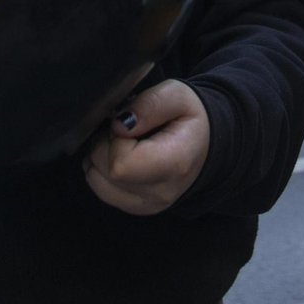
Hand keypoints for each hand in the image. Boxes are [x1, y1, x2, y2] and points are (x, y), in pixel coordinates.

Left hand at [84, 80, 209, 215]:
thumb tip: (118, 125)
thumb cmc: (190, 118)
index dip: (115, 137)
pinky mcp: (137, 208)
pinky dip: (103, 170)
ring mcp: (148, 204)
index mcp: (174, 164)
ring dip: (102, 156)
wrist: (207, 144)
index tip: (130, 123)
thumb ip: (149, 104)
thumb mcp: (178, 95)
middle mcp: (160, 192)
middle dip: (107, 143)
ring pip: (96, 180)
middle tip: (128, 129)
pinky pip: (100, 189)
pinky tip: (124, 156)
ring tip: (126, 142)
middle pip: (104, 171)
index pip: (120, 163)